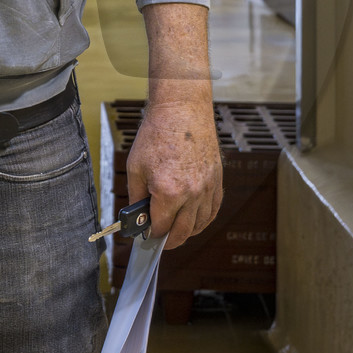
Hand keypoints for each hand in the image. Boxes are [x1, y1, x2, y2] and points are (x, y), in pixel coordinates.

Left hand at [125, 89, 222, 250]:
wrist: (182, 112)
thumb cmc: (157, 135)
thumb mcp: (136, 168)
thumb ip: (136, 197)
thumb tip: (138, 217)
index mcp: (169, 193)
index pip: (161, 228)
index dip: (151, 234)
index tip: (146, 235)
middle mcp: (192, 194)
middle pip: (182, 232)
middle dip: (169, 240)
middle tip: (160, 240)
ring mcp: (207, 188)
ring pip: (200, 224)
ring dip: (187, 232)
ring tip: (175, 230)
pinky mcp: (217, 181)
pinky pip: (213, 211)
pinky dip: (203, 220)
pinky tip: (193, 220)